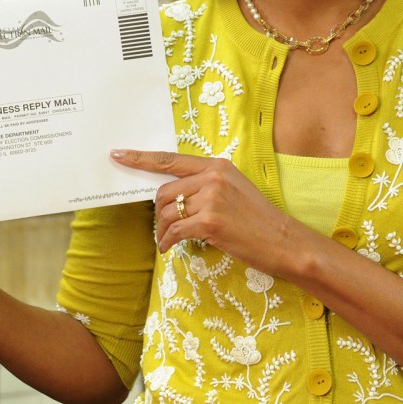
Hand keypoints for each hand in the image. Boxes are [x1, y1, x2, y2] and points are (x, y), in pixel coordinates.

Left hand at [110, 149, 294, 271]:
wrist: (284, 241)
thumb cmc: (259, 219)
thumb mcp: (234, 190)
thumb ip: (206, 185)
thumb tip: (174, 196)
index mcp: (217, 166)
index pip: (171, 159)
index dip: (141, 158)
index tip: (119, 154)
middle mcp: (212, 177)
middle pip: (164, 192)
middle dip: (158, 213)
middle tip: (162, 229)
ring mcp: (211, 198)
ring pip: (167, 213)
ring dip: (162, 230)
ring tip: (168, 241)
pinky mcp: (210, 221)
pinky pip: (175, 231)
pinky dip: (167, 242)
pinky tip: (169, 249)